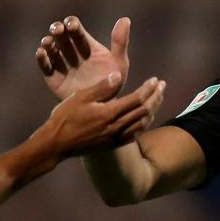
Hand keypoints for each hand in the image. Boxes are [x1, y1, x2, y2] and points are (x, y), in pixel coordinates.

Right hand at [36, 16, 130, 100]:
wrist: (102, 107)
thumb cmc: (113, 83)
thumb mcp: (119, 63)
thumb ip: (120, 42)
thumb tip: (125, 19)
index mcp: (86, 45)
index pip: (76, 30)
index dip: (72, 24)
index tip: (71, 25)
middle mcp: (72, 52)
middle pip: (61, 37)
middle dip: (58, 31)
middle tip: (57, 30)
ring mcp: (61, 64)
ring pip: (51, 49)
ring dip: (48, 43)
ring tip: (48, 42)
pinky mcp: (53, 77)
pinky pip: (45, 66)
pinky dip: (41, 59)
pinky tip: (41, 53)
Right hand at [38, 72, 164, 158]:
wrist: (56, 145)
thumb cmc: (65, 118)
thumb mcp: (80, 98)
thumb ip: (102, 88)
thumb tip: (118, 75)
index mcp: (109, 114)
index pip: (137, 99)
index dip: (148, 89)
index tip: (155, 79)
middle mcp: (116, 127)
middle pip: (144, 112)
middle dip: (155, 97)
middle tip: (162, 86)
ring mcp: (115, 138)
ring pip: (142, 124)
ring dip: (153, 110)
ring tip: (158, 99)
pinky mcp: (112, 145)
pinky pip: (135, 135)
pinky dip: (144, 125)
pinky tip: (146, 119)